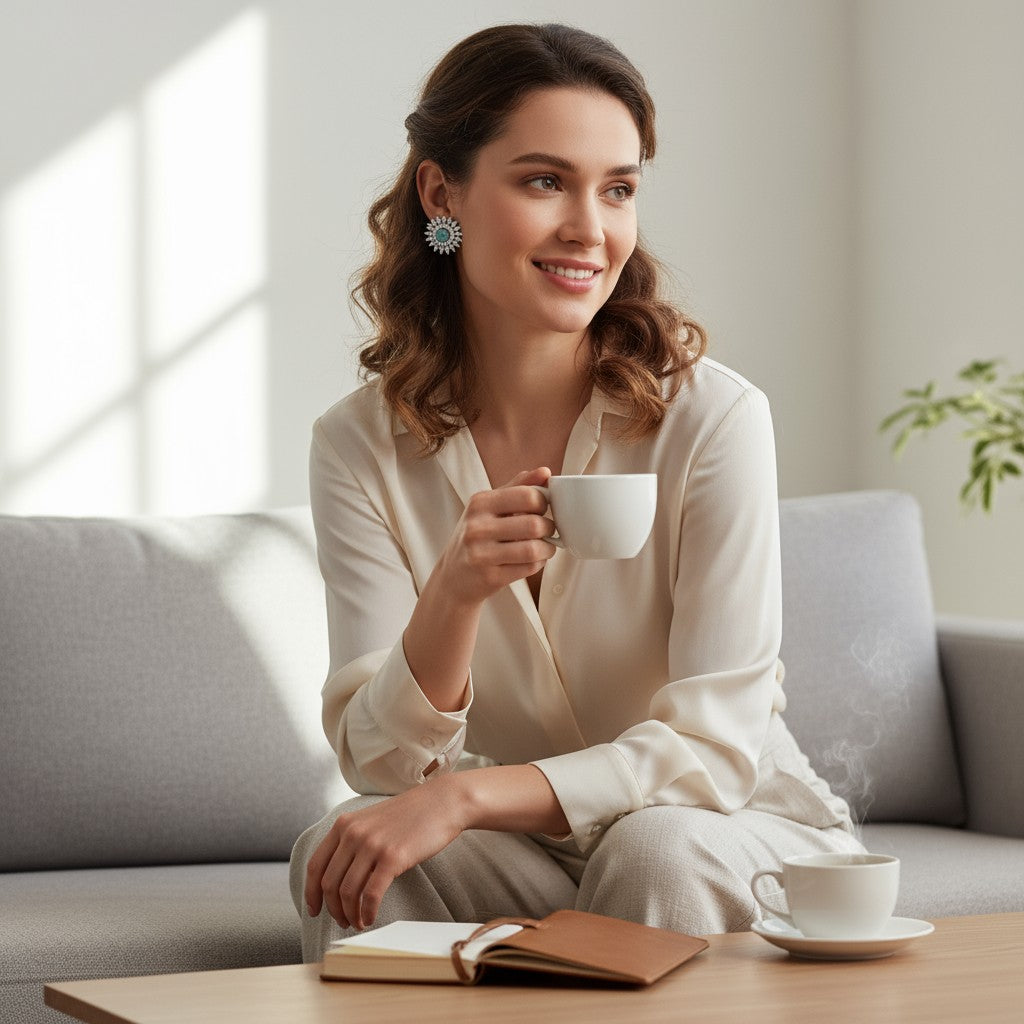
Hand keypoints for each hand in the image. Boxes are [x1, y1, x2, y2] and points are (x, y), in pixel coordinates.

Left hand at [304, 779, 467, 929]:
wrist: (441, 802)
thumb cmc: (410, 815)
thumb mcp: (371, 820)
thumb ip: (353, 840)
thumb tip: (339, 875)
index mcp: (344, 824)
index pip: (315, 865)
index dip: (311, 893)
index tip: (313, 910)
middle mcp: (353, 833)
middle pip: (329, 884)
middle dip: (333, 909)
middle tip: (343, 921)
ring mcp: (372, 844)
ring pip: (347, 892)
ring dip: (349, 914)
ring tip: (358, 923)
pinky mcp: (392, 857)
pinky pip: (371, 895)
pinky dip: (367, 912)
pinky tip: (370, 918)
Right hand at [435, 467, 556, 606]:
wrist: (453, 577)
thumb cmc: (476, 537)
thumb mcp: (489, 507)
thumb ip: (518, 487)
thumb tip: (545, 472)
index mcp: (479, 503)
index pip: (527, 495)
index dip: (544, 502)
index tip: (542, 508)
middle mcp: (477, 527)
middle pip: (534, 524)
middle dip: (549, 527)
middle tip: (547, 530)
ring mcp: (481, 554)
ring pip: (533, 549)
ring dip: (547, 548)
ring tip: (544, 546)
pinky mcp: (490, 577)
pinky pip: (528, 568)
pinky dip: (538, 563)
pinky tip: (532, 560)